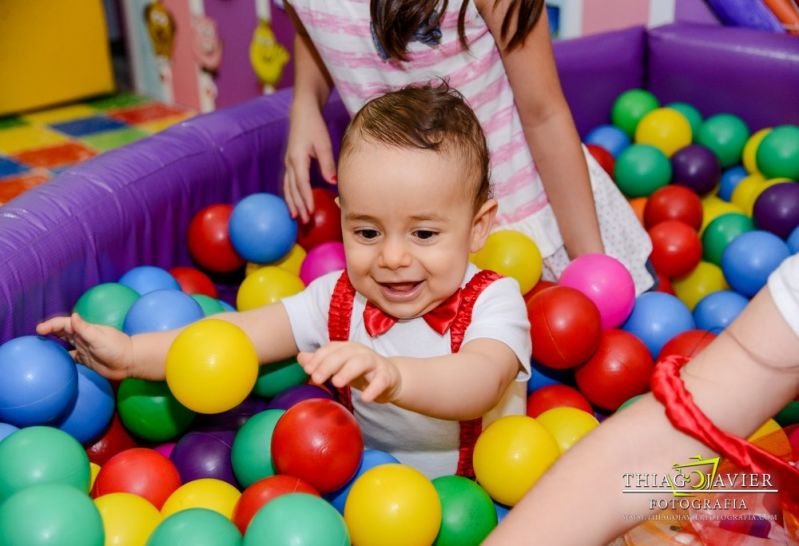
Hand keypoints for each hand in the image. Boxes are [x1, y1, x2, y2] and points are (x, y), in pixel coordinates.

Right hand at [36, 313, 133, 380]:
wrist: (129, 361)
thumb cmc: (116, 347)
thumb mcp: (99, 337)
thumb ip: (85, 328)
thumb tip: (73, 315)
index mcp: (85, 329)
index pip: (64, 324)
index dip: (51, 325)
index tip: (39, 329)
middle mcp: (82, 338)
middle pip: (62, 332)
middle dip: (50, 331)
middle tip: (36, 336)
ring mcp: (84, 349)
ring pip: (65, 344)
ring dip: (55, 344)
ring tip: (41, 348)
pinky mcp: (86, 360)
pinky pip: (71, 358)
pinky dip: (63, 359)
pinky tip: (55, 363)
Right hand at [283, 102, 336, 222]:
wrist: (302, 112)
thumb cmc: (314, 126)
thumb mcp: (323, 144)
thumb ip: (327, 163)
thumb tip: (333, 182)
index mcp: (297, 158)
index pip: (302, 183)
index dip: (306, 198)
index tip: (310, 211)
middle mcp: (290, 163)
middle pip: (293, 189)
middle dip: (299, 205)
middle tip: (304, 221)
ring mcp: (288, 163)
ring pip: (288, 187)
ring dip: (292, 203)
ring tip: (296, 217)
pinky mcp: (290, 163)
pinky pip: (288, 183)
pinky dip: (290, 195)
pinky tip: (294, 203)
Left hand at [298, 342, 401, 402]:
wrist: (390, 378)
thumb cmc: (360, 372)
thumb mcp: (339, 367)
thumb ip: (321, 362)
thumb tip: (301, 357)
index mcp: (348, 348)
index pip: (332, 348)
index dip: (319, 357)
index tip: (308, 370)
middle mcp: (361, 352)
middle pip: (344, 353)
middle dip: (329, 364)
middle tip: (316, 379)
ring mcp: (375, 363)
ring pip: (362, 362)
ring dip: (348, 371)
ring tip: (337, 383)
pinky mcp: (387, 376)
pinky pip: (381, 380)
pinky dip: (373, 389)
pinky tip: (365, 399)